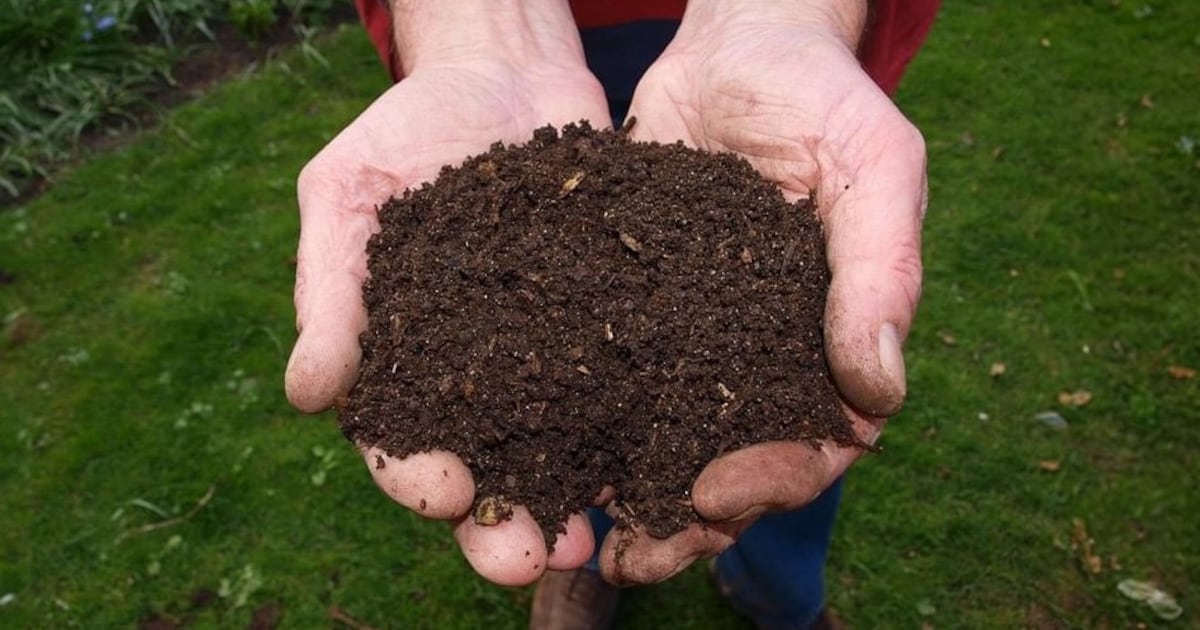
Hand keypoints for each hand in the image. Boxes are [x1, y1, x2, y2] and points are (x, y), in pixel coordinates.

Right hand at [284, 1, 611, 585]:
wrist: (503, 73)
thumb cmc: (407, 130)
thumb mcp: (348, 194)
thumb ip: (330, 291)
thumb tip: (305, 395)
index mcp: (403, 362)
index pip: (400, 440)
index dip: (417, 476)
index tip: (444, 492)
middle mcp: (478, 378)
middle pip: (487, 471)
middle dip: (502, 525)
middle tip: (528, 558)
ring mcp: (549, 357)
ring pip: (561, 450)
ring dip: (575, 501)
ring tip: (597, 540)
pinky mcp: (611, 328)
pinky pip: (627, 388)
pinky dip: (641, 431)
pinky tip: (661, 461)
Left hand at [597, 1, 926, 583]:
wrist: (737, 47)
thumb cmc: (824, 99)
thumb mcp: (873, 168)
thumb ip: (882, 273)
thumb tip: (879, 394)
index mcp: (829, 345)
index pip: (816, 443)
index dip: (773, 481)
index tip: (715, 493)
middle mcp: (759, 358)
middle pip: (731, 464)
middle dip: (686, 519)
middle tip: (633, 557)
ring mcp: (692, 340)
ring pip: (662, 439)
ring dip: (624, 494)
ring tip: (573, 534)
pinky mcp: (629, 310)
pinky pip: (603, 378)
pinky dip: (574, 422)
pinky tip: (532, 453)